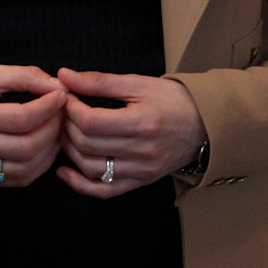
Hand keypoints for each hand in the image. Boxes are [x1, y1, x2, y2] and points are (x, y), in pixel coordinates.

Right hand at [0, 65, 65, 186]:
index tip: (60, 96)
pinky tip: (44, 148)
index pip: (20, 118)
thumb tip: (57, 86)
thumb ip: (24, 76)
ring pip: (26, 167)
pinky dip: (39, 166)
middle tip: (60, 114)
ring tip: (55, 130)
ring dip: (50, 150)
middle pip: (26, 146)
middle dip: (53, 129)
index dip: (47, 108)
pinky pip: (19, 180)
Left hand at [55, 68, 204, 198]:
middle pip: (87, 144)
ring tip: (64, 133)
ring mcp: (141, 171)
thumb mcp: (139, 83)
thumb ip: (99, 81)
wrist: (206, 125)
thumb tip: (64, 76)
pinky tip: (65, 171)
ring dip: (69, 151)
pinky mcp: (141, 182)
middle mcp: (142, 151)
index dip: (69, 109)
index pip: (90, 122)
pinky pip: (104, 191)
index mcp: (142, 123)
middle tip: (60, 112)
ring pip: (90, 168)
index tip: (64, 96)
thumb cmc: (174, 100)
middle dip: (65, 126)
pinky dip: (80, 185)